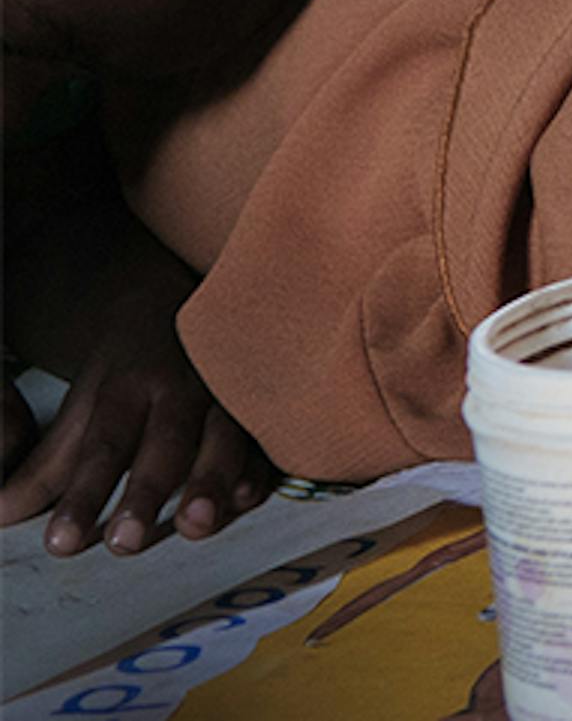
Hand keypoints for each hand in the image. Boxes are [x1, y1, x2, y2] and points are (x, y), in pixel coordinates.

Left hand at [0, 262, 271, 555]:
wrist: (184, 307)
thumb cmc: (129, 373)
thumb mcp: (84, 409)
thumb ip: (49, 467)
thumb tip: (1, 515)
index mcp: (130, 385)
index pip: (102, 446)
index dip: (83, 494)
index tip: (61, 542)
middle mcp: (183, 386)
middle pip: (164, 444)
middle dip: (146, 493)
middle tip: (124, 543)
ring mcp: (229, 394)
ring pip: (224, 438)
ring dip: (211, 482)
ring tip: (194, 526)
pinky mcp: (264, 408)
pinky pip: (267, 440)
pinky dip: (259, 470)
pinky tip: (246, 499)